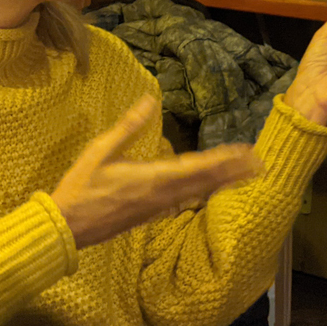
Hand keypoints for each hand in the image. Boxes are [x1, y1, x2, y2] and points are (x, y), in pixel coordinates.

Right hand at [51, 95, 262, 247]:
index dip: (222, 159)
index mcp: (152, 177)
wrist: (67, 226)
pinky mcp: (151, 215)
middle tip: (259, 164)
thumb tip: (150, 99)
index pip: (196, 167)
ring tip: (244, 174)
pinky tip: (210, 189)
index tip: (244, 152)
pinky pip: (184, 202)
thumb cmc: (81, 185)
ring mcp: (157, 208)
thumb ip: (128, 126)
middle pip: (205, 182)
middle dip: (232, 172)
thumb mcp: (100, 149)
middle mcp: (161, 195)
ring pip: (197, 193)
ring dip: (222, 182)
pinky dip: (203, 193)